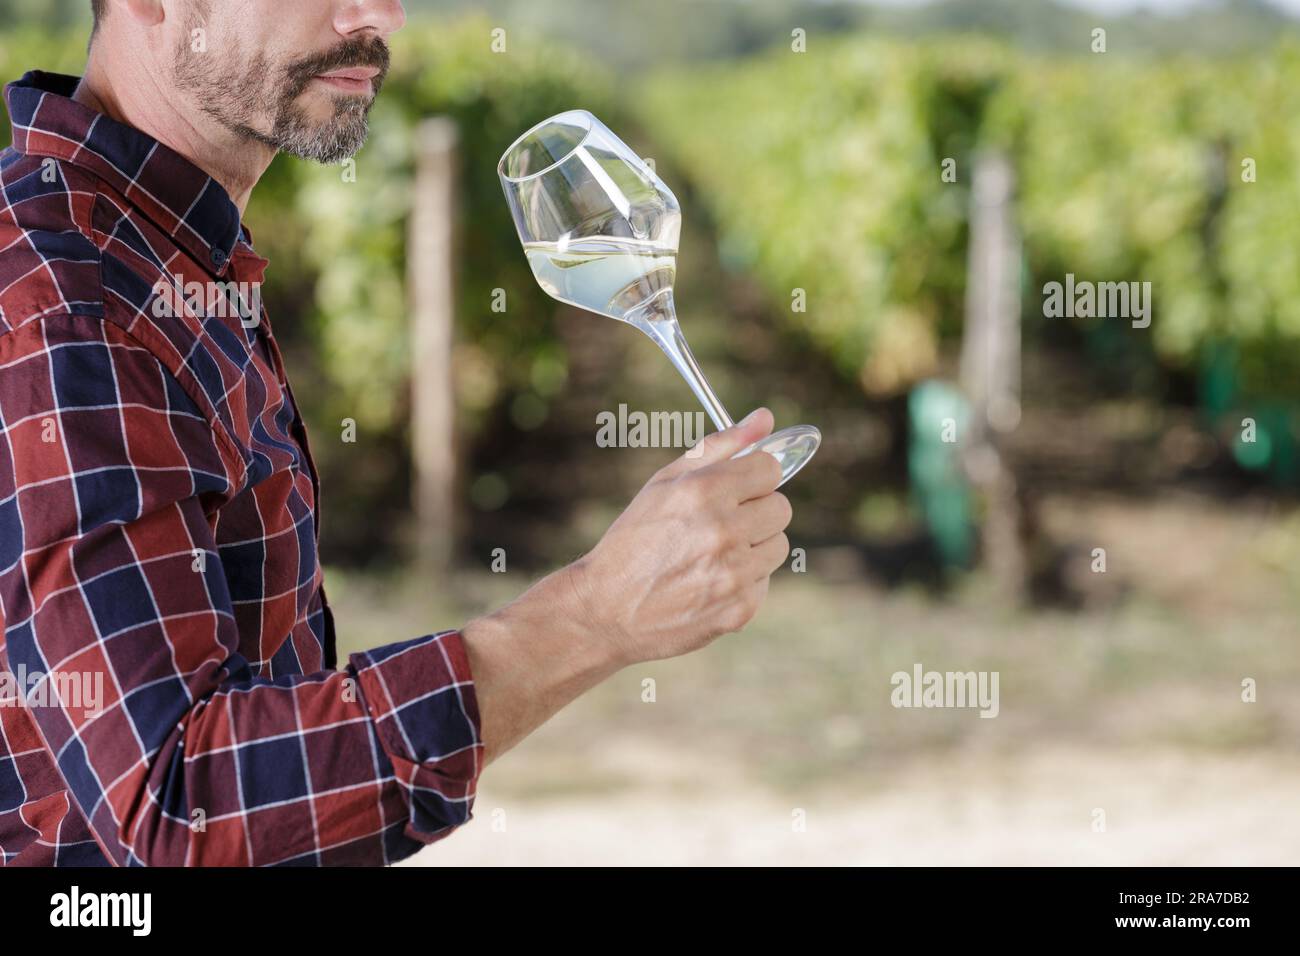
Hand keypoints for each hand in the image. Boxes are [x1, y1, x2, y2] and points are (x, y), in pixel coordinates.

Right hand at [570, 407, 792, 664]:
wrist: (605, 610)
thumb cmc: (635, 539)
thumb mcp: (665, 482)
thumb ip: (721, 445)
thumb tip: (766, 417)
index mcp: (703, 492)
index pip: (770, 469)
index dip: (753, 477)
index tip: (738, 488)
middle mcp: (722, 531)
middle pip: (781, 508)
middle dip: (756, 512)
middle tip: (721, 523)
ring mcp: (733, 574)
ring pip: (778, 546)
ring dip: (753, 547)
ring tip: (712, 555)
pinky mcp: (739, 609)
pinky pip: (764, 582)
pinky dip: (743, 581)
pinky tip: (708, 583)